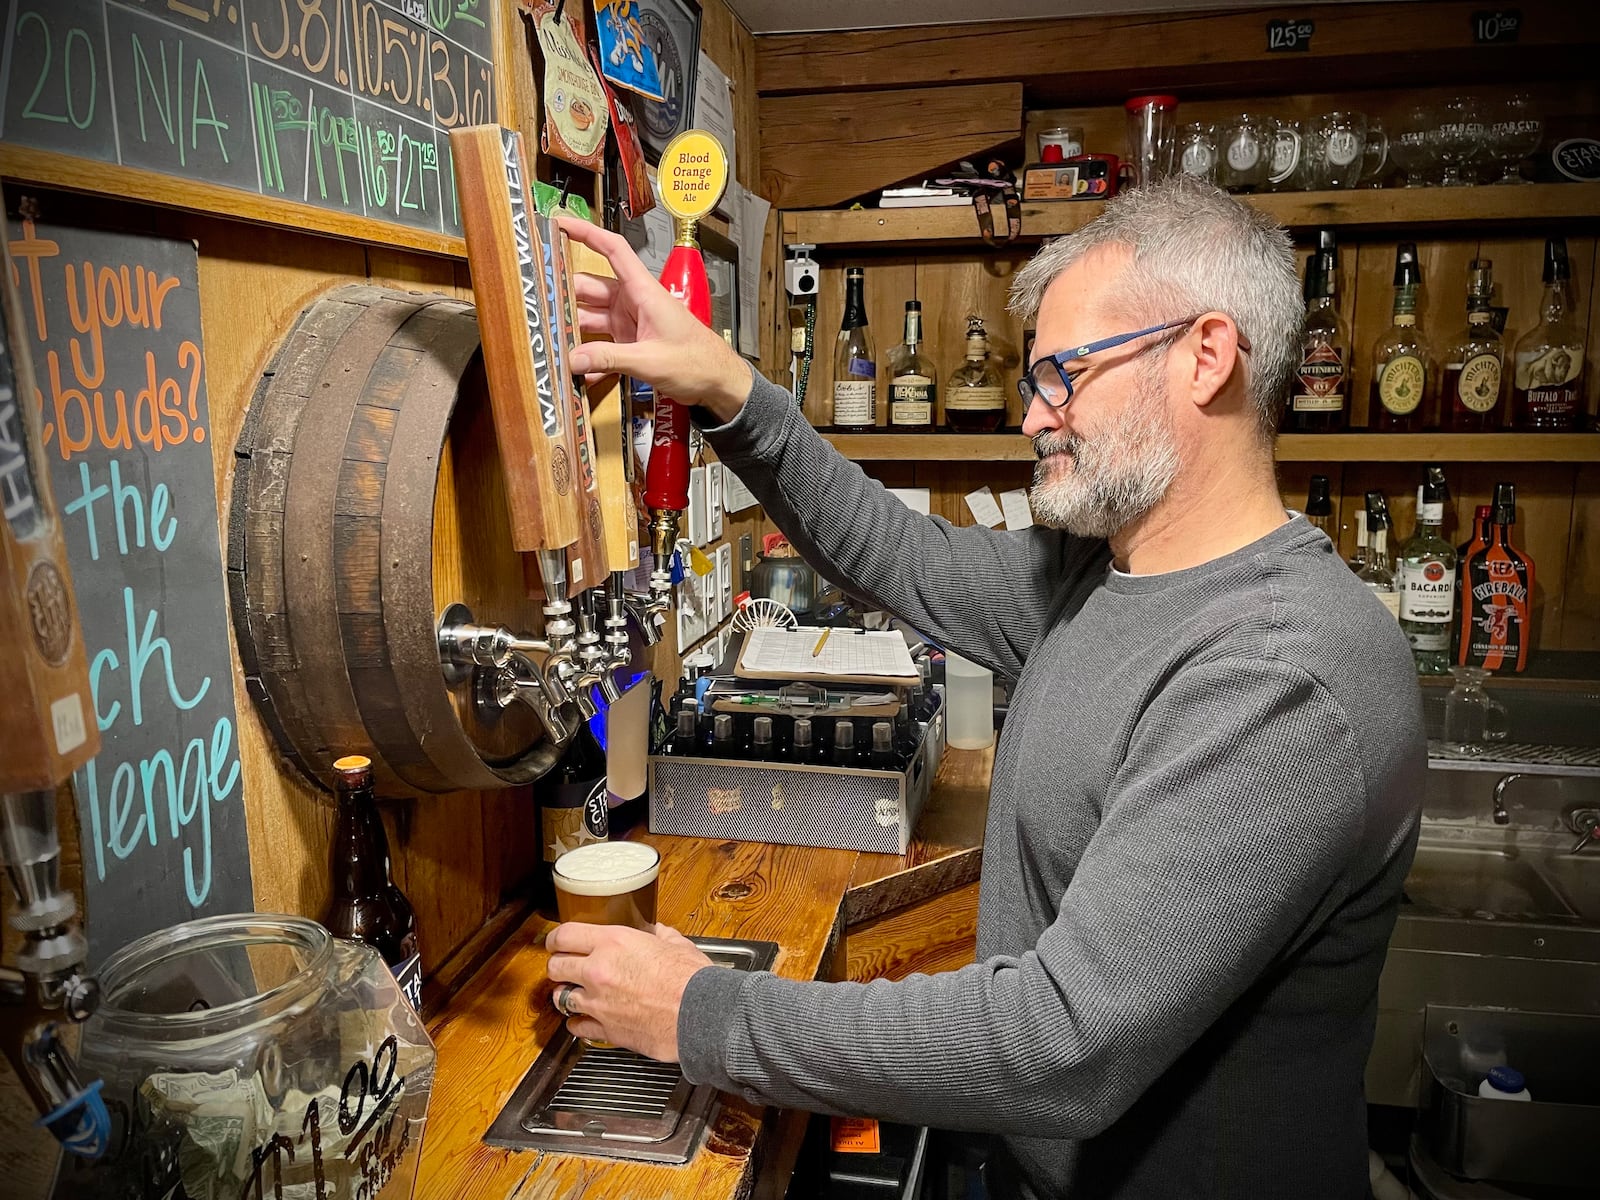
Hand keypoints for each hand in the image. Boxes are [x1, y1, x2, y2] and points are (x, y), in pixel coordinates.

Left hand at [545, 921, 713, 1059]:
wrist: (700, 1015)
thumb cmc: (692, 979)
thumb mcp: (676, 944)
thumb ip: (660, 935)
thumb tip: (657, 932)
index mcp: (613, 943)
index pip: (565, 935)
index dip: (556, 938)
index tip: (556, 942)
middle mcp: (598, 971)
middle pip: (555, 966)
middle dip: (557, 966)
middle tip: (564, 967)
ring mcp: (598, 1003)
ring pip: (560, 998)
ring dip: (566, 995)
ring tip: (574, 994)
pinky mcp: (605, 1030)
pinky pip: (576, 1027)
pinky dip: (578, 1023)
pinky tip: (585, 1020)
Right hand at [557, 216, 752, 422]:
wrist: (719, 383)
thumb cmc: (699, 362)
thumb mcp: (651, 360)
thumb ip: (611, 359)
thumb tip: (574, 358)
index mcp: (643, 291)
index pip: (612, 249)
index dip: (586, 233)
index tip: (559, 224)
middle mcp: (634, 301)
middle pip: (590, 287)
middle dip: (564, 293)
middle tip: (539, 303)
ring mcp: (631, 322)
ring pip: (591, 316)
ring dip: (573, 329)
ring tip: (551, 339)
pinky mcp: (631, 343)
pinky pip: (602, 344)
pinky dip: (590, 356)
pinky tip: (578, 370)